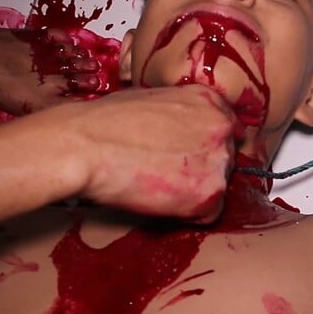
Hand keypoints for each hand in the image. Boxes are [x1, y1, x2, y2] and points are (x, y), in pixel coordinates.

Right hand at [27, 84, 240, 221]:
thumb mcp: (153, 100)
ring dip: (194, 191)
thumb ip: (181, 115)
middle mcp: (222, 126)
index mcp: (209, 99)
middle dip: (202, 169)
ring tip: (158, 185)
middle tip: (166, 173)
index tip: (188, 157)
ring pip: (219, 186)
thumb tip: (184, 134)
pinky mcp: (210, 194)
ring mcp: (219, 160)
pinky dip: (188, 214)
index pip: (227, 129)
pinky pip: (209, 213)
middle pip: (226, 158)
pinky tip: (160, 201)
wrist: (85, 146)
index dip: (205, 147)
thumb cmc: (104, 122)